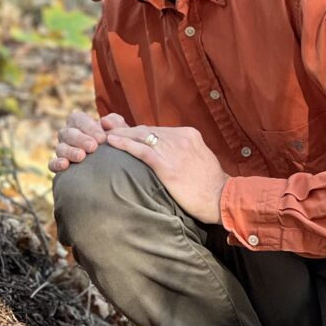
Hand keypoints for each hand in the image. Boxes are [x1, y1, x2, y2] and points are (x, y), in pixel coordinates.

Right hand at [48, 110, 127, 173]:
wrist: (114, 162)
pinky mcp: (59, 165)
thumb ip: (115, 122)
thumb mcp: (120, 129)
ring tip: (81, 156)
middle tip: (93, 147)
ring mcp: (62, 149)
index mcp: (78, 122)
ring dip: (70, 152)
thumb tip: (104, 122)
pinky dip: (56, 164)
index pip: (78, 119)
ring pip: (60, 148)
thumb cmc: (115, 141)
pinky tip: (65, 165)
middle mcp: (67, 134)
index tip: (102, 138)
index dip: (89, 127)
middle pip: (68, 133)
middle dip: (80, 139)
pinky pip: (52, 164)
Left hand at [105, 125, 228, 223]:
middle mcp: (181, 137)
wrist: (222, 199)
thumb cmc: (210, 186)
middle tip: (105, 126)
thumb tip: (168, 158)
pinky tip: (111, 142)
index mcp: (189, 135)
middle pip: (146, 130)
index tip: (123, 132)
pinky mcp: (167, 165)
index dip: (138, 131)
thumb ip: (182, 154)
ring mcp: (174, 149)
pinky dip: (124, 144)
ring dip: (120, 134)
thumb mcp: (199, 161)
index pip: (157, 130)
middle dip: (125, 128)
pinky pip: (141, 150)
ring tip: (103, 134)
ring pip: (141, 136)